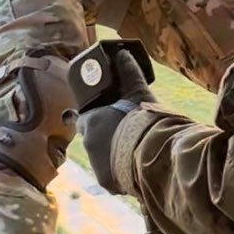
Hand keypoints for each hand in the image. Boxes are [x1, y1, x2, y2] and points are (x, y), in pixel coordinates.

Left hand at [75, 47, 155, 192]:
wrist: (153, 152)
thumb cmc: (144, 120)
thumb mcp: (138, 93)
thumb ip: (129, 74)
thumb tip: (122, 53)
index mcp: (91, 122)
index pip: (80, 119)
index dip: (86, 118)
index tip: (89, 117)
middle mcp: (88, 144)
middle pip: (92, 140)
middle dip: (102, 138)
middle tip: (120, 136)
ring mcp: (96, 164)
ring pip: (100, 158)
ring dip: (110, 155)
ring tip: (130, 152)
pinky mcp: (107, 181)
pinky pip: (110, 175)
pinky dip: (118, 171)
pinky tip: (132, 167)